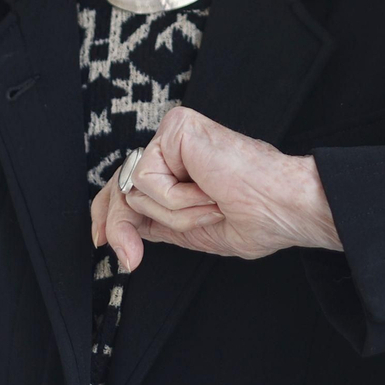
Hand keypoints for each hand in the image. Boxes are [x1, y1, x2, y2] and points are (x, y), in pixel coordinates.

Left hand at [89, 105, 341, 270]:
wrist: (283, 205)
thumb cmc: (257, 216)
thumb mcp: (190, 230)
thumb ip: (154, 224)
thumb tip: (114, 232)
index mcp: (178, 169)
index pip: (128, 185)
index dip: (107, 214)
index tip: (101, 241)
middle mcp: (173, 147)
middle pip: (120, 185)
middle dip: (119, 225)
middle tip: (130, 255)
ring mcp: (174, 134)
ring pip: (136, 190)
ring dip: (173, 214)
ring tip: (211, 205)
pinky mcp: (176, 128)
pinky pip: (149, 179)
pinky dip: (178, 199)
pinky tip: (208, 190)